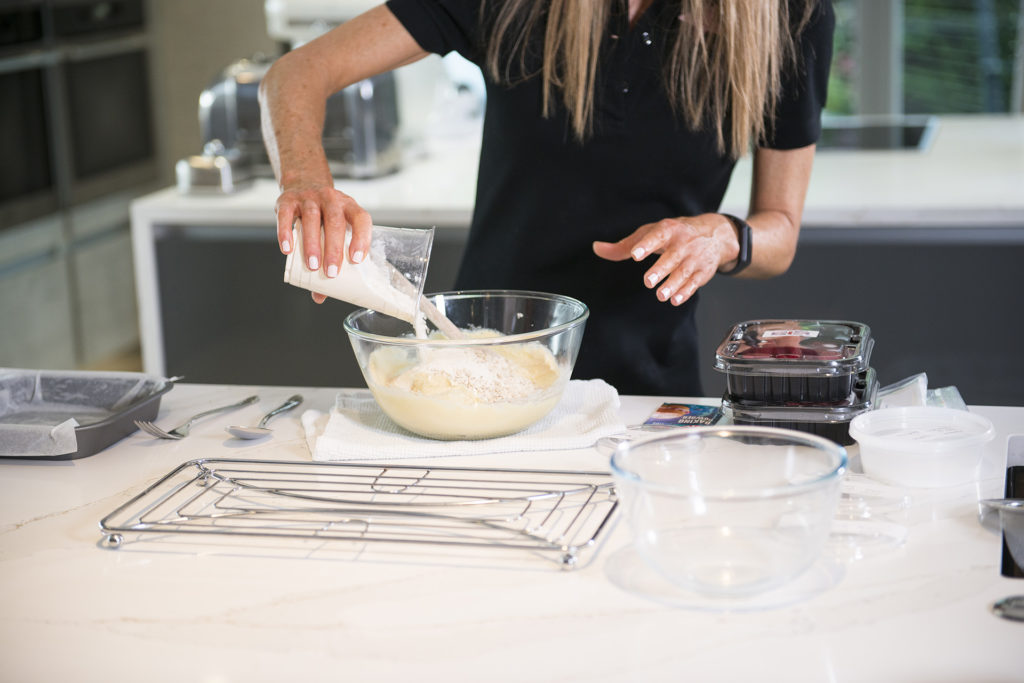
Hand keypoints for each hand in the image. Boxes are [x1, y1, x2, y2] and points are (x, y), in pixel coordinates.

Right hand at [275, 181, 372, 303]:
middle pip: (335, 222)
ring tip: (312, 266)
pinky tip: (287, 250)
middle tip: (331, 273)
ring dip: (312, 244)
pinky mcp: (288, 200)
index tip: (356, 260)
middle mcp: (331, 199)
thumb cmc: (323, 215)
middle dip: (334, 249)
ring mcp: (309, 197)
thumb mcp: (332, 230)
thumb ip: (329, 259)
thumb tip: (320, 296)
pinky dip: (286, 233)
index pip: (361, 219)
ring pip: (311, 219)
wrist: (302, 183)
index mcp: (349, 207)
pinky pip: (286, 216)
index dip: (362, 238)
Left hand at [592, 214, 737, 305]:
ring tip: (660, 295)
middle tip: (647, 281)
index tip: (635, 254)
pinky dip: (686, 292)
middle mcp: (683, 243)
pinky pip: (695, 282)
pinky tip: (675, 300)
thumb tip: (597, 248)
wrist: (714, 235)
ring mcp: (694, 258)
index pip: (657, 236)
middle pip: (672, 257)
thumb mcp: (649, 234)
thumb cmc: (674, 234)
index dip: (646, 245)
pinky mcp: (703, 272)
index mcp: (668, 230)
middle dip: (660, 269)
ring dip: (673, 284)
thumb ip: (623, 246)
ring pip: (684, 272)